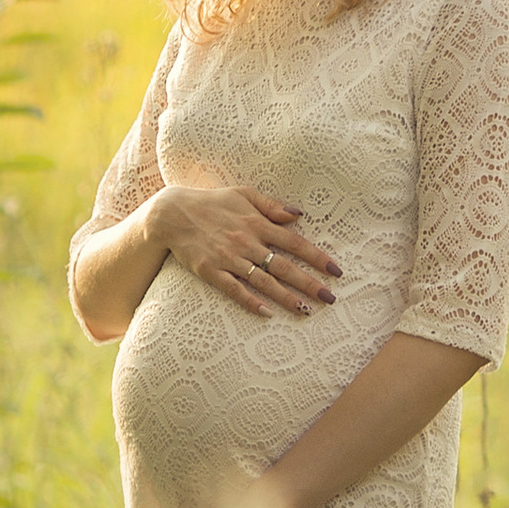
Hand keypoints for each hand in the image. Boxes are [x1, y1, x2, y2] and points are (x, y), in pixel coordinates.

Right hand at [151, 180, 340, 319]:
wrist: (172, 214)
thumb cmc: (212, 202)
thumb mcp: (244, 194)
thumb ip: (272, 205)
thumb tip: (299, 214)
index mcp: (257, 223)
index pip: (294, 242)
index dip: (317, 257)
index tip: (335, 271)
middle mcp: (246, 242)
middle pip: (284, 266)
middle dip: (309, 283)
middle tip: (330, 298)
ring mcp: (229, 258)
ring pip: (263, 281)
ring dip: (286, 297)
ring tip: (306, 310)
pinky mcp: (211, 272)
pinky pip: (234, 290)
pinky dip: (250, 302)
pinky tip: (267, 313)